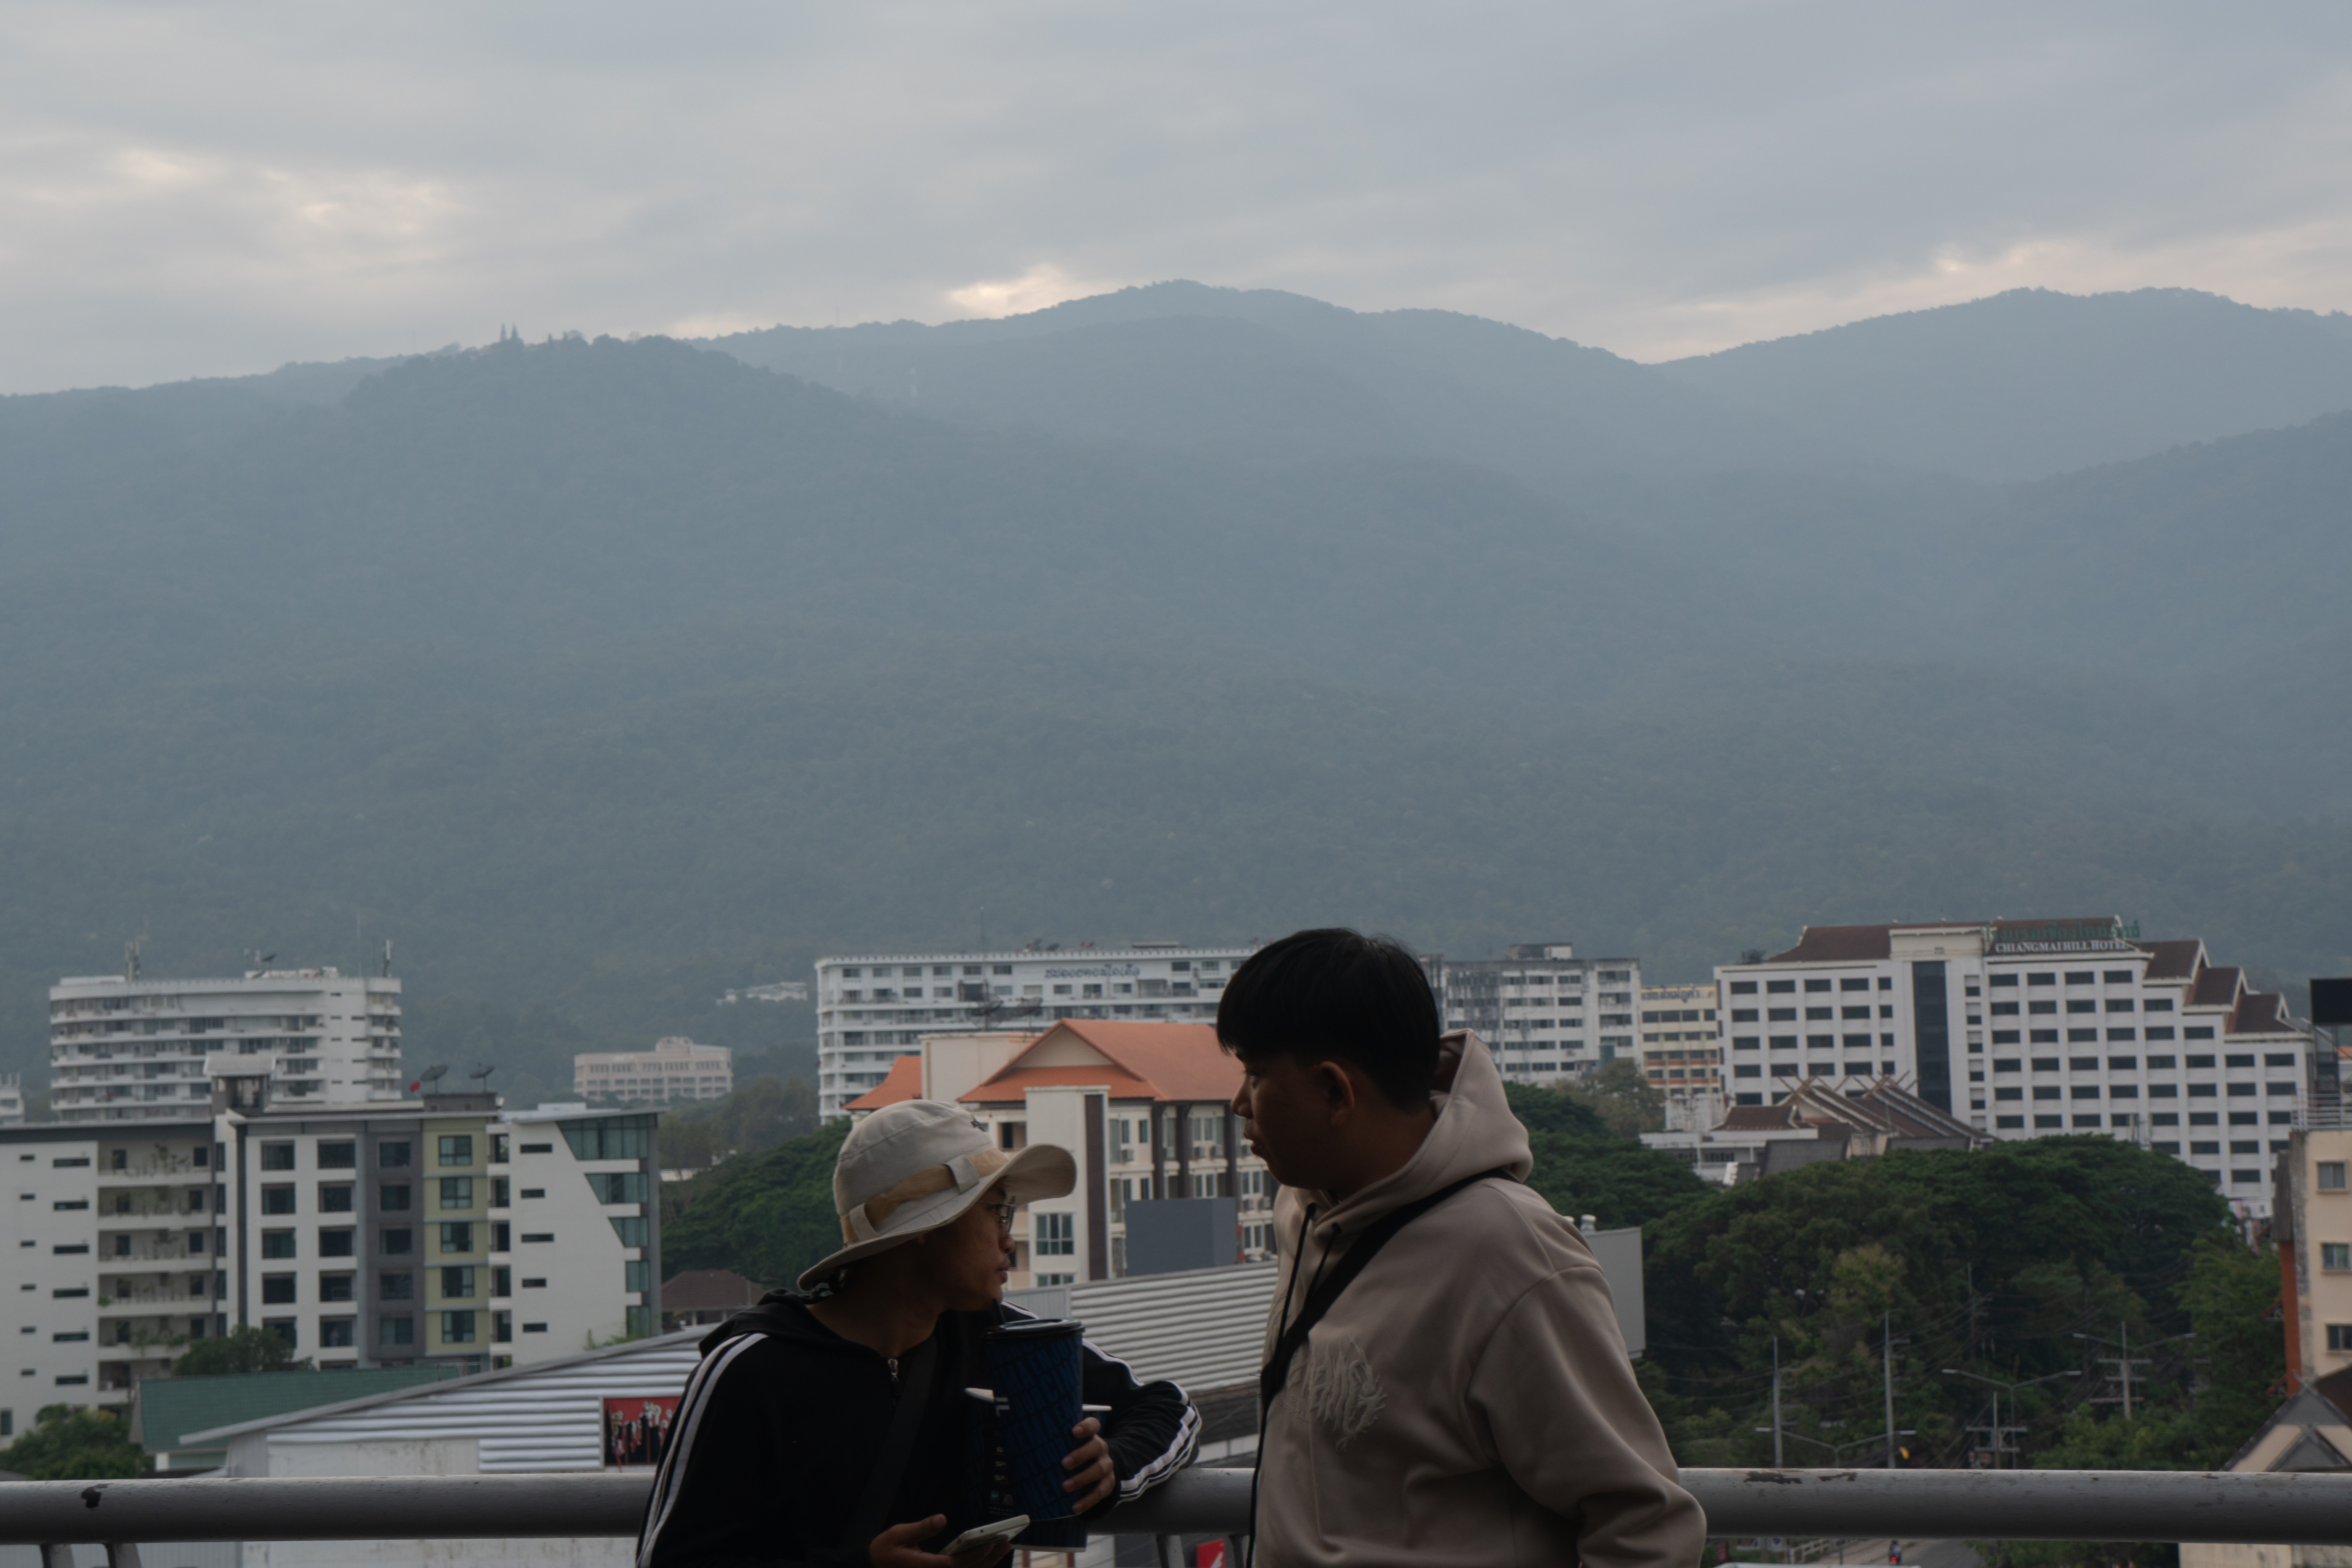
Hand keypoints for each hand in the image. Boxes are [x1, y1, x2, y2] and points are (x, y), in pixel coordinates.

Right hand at [868, 1515, 1012, 1567]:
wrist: (873, 1566)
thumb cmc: (885, 1549)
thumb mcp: (898, 1534)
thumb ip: (921, 1528)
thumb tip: (941, 1518)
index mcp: (925, 1567)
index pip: (954, 1565)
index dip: (974, 1556)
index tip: (990, 1544)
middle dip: (988, 1559)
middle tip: (1006, 1543)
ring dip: (985, 1563)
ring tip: (1002, 1548)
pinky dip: (975, 1566)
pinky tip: (987, 1556)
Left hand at [1061, 1415, 1116, 1513]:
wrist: (1097, 1470)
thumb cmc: (1075, 1455)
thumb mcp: (1068, 1447)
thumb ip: (1055, 1445)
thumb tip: (1021, 1450)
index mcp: (1090, 1436)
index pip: (1093, 1425)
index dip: (1086, 1427)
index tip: (1073, 1432)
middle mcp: (1101, 1448)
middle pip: (1097, 1447)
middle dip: (1081, 1455)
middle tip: (1064, 1464)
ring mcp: (1106, 1466)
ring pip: (1099, 1469)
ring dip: (1082, 1479)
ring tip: (1065, 1487)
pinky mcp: (1108, 1483)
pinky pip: (1100, 1492)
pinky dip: (1088, 1500)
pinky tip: (1075, 1507)